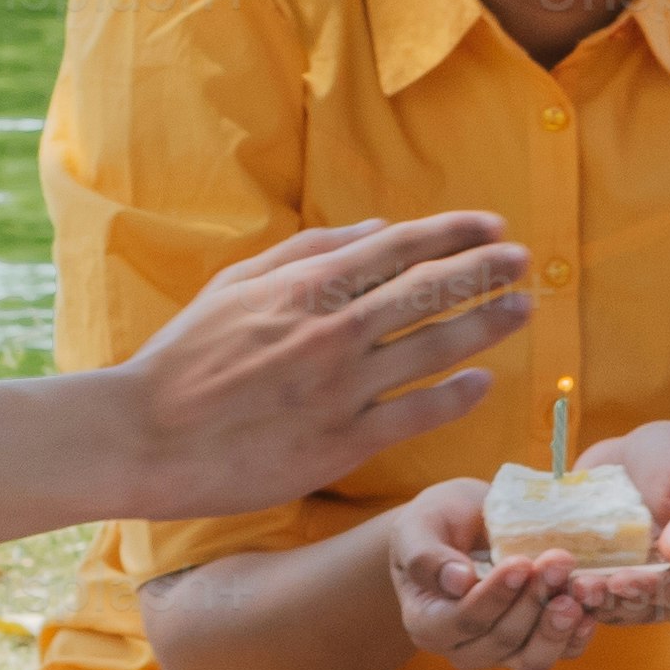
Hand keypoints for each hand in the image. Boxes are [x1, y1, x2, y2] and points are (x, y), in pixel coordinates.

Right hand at [122, 213, 531, 514]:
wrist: (144, 436)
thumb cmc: (185, 357)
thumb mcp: (237, 284)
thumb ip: (309, 252)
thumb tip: (377, 230)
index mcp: (306, 287)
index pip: (401, 248)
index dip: (455, 233)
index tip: (493, 226)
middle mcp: (332, 331)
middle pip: (430, 291)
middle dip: (487, 270)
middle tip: (525, 261)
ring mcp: (339, 388)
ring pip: (435, 348)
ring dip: (486, 324)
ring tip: (523, 309)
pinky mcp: (339, 443)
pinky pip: (415, 415)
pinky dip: (455, 395)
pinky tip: (483, 383)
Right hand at [383, 476, 599, 669]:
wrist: (461, 529)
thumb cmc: (437, 524)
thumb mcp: (420, 527)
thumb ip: (428, 555)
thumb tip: (457, 582)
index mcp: (426, 621)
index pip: (462, 620)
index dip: (494, 596)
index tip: (520, 563)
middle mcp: (461, 647)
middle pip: (501, 640)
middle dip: (534, 601)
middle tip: (560, 561)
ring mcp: (499, 652)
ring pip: (531, 658)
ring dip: (559, 626)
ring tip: (580, 591)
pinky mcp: (532, 646)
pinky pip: (558, 654)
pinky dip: (577, 636)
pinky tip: (590, 609)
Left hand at [565, 422, 669, 623]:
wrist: (646, 454)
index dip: (651, 592)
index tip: (622, 581)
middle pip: (644, 609)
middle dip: (612, 601)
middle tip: (583, 588)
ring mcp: (634, 582)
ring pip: (614, 608)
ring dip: (588, 602)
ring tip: (564, 586)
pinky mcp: (603, 573)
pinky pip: (587, 593)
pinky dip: (568, 591)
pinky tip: (547, 580)